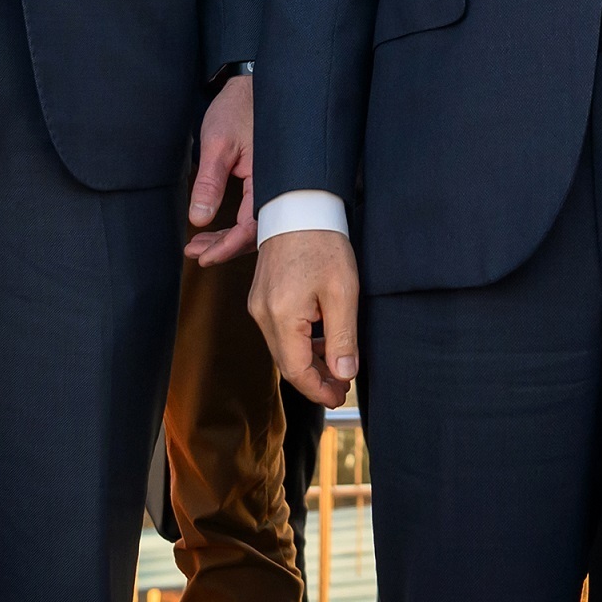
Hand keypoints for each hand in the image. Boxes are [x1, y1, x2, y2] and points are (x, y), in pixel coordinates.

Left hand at [185, 71, 257, 266]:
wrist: (253, 84)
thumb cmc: (239, 108)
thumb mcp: (218, 143)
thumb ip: (210, 182)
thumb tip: (198, 219)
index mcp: (269, 179)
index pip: (252, 227)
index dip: (227, 247)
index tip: (204, 257)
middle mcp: (276, 186)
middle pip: (255, 233)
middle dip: (224, 248)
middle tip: (196, 253)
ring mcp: (273, 184)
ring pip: (254, 225)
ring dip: (227, 238)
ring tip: (198, 246)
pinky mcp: (266, 181)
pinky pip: (254, 212)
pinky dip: (234, 224)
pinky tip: (214, 227)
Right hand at [250, 227, 359, 406]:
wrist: (299, 205)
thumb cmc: (323, 242)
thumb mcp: (342, 291)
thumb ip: (342, 336)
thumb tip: (343, 373)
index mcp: (281, 315)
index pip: (297, 370)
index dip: (318, 390)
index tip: (339, 396)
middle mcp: (262, 314)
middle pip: (287, 362)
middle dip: (314, 379)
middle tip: (341, 387)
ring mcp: (258, 304)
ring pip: (282, 348)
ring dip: (308, 361)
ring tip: (336, 366)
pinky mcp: (261, 296)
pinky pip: (279, 331)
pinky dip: (299, 342)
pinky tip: (320, 341)